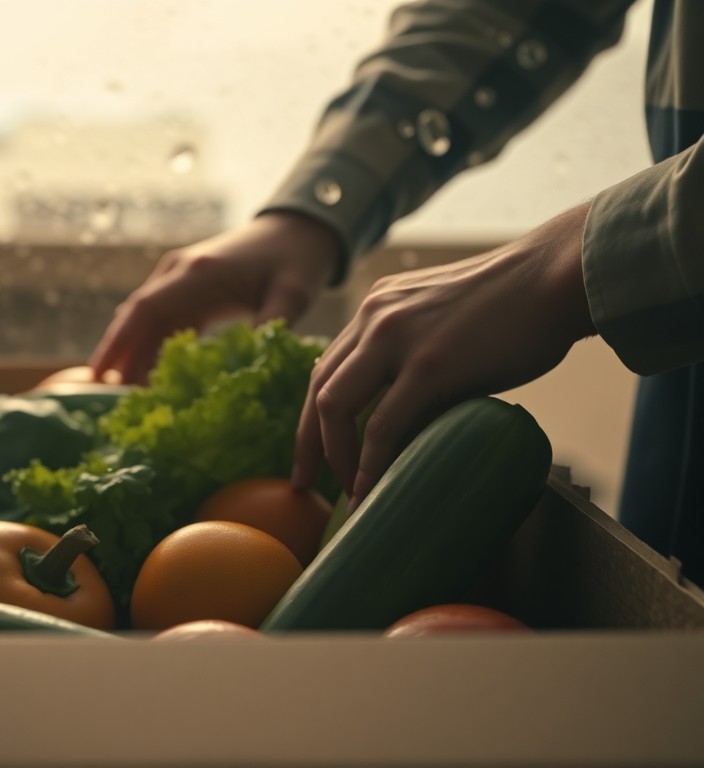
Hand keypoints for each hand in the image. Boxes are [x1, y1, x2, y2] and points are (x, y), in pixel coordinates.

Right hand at [89, 212, 340, 383]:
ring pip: (148, 323)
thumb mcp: (292, 294)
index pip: (146, 309)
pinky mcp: (189, 290)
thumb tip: (251, 365)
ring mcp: (181, 279)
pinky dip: (153, 348)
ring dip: (135, 355)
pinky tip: (148, 375)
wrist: (297, 229)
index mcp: (198, 274)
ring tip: (124, 395)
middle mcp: (180, 273)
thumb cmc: (296, 260)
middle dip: (118, 355)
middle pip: (137, 318)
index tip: (100, 373)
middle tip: (104, 396)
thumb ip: (271, 325)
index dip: (119, 342)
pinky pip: (164, 322)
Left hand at [291, 203, 596, 507]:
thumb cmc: (514, 306)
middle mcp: (374, 318)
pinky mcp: (428, 366)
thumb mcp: (440, 321)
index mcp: (376, 307)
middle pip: (317, 388)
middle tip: (305, 482)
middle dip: (307, 442)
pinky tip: (370, 488)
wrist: (555, 278)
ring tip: (348, 492)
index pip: (325, 367)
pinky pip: (383, 425)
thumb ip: (411, 356)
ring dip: (336, 456)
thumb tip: (403, 418)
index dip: (312, 414)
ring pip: (336, 406)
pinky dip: (370, 462)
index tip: (309, 451)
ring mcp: (397, 340)